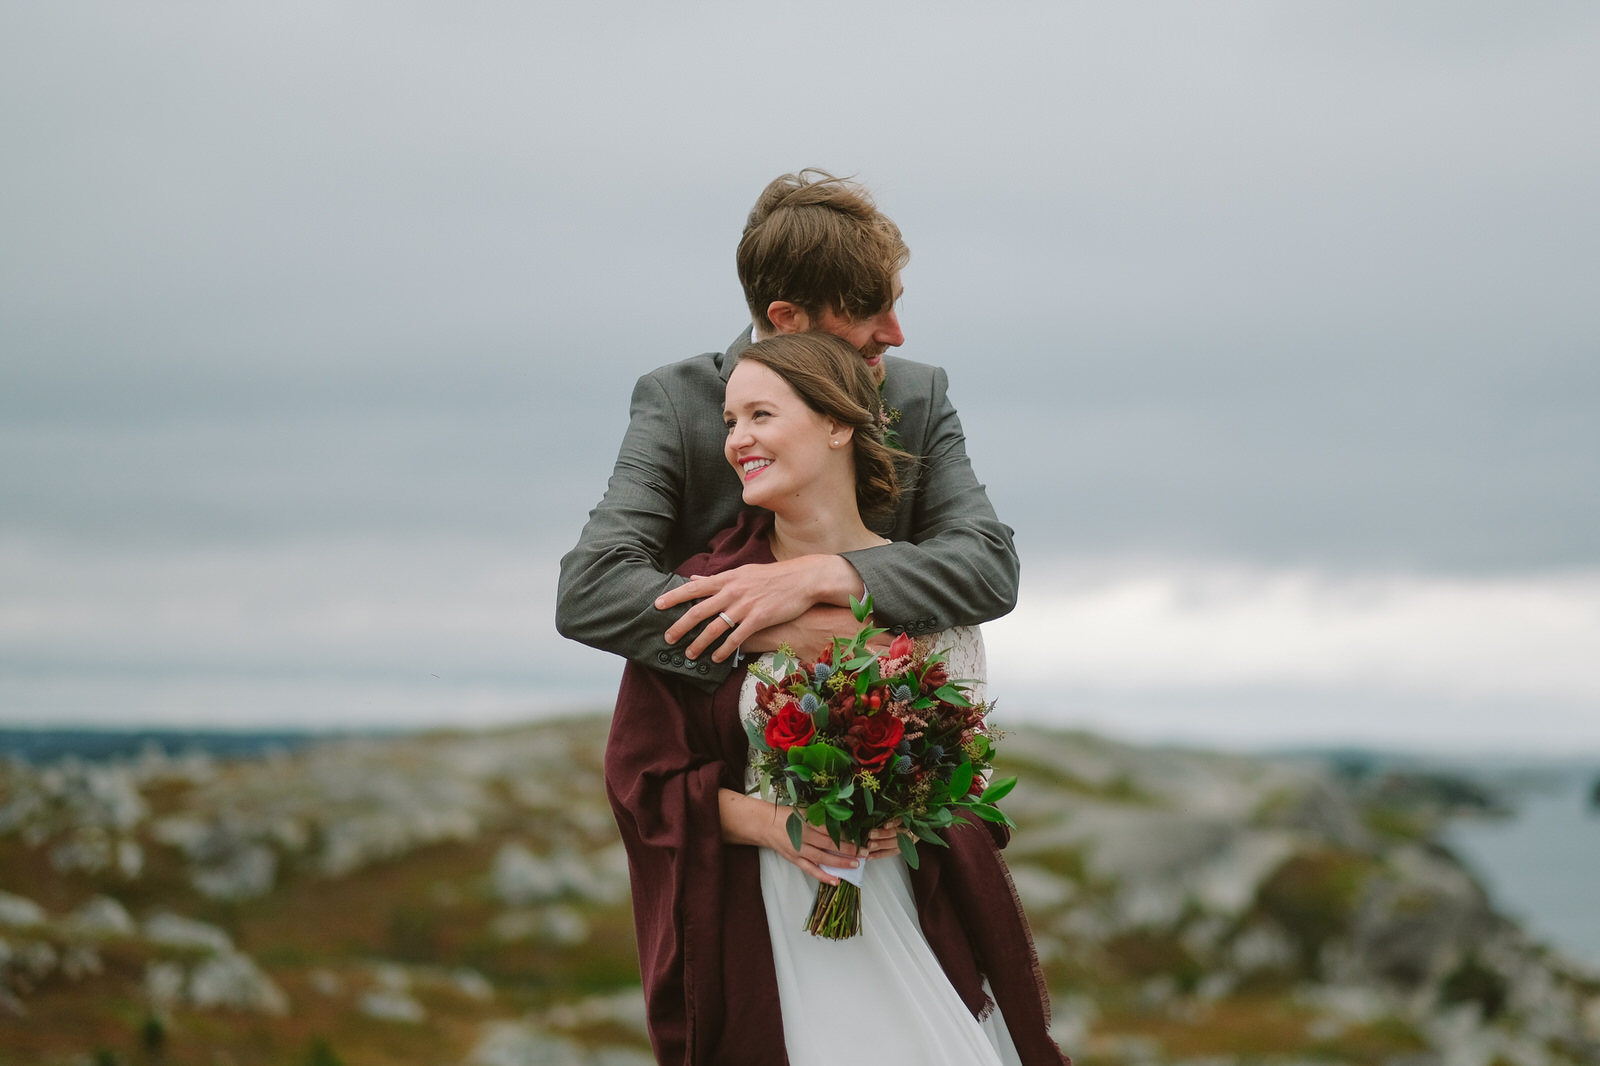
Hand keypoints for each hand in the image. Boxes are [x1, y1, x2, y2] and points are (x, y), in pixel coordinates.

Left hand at [656, 555, 862, 662]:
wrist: (804, 579)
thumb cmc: (773, 577)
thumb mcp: (743, 572)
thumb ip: (718, 579)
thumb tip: (694, 579)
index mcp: (728, 578)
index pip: (694, 588)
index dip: (674, 597)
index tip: (657, 605)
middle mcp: (733, 591)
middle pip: (699, 610)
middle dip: (680, 626)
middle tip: (667, 638)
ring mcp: (746, 605)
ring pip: (715, 627)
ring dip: (699, 643)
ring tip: (689, 654)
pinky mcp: (759, 618)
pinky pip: (737, 638)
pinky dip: (725, 650)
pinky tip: (717, 658)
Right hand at [771, 814, 905, 883]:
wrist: (765, 825)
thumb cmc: (786, 816)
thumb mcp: (804, 810)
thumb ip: (821, 816)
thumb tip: (843, 820)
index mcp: (806, 822)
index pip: (829, 829)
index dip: (845, 834)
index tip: (859, 836)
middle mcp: (803, 837)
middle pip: (828, 844)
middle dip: (847, 849)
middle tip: (863, 852)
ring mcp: (799, 850)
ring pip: (822, 858)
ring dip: (840, 862)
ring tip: (855, 864)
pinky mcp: (795, 860)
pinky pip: (811, 870)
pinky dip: (824, 876)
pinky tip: (836, 880)